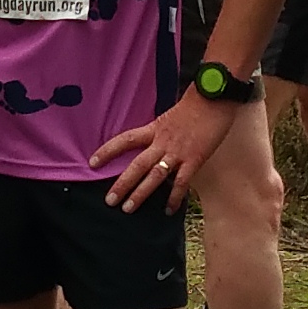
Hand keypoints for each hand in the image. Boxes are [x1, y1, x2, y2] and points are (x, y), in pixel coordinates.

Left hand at [92, 87, 239, 212]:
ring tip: (128, 209)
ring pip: (154, 176)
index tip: (92, 163)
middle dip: (122, 184)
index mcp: (154, 129)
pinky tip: (168, 210)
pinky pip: (181, 183)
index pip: (125, 140)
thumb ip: (160, 133)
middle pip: (137, 165)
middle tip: (109, 201)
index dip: (108, 151)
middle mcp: (162, 142)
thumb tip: (152, 145)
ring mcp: (178, 152)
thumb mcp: (170, 117)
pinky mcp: (195, 159)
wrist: (215, 98)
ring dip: (141, 194)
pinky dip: (174, 198)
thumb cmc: (195, 106)